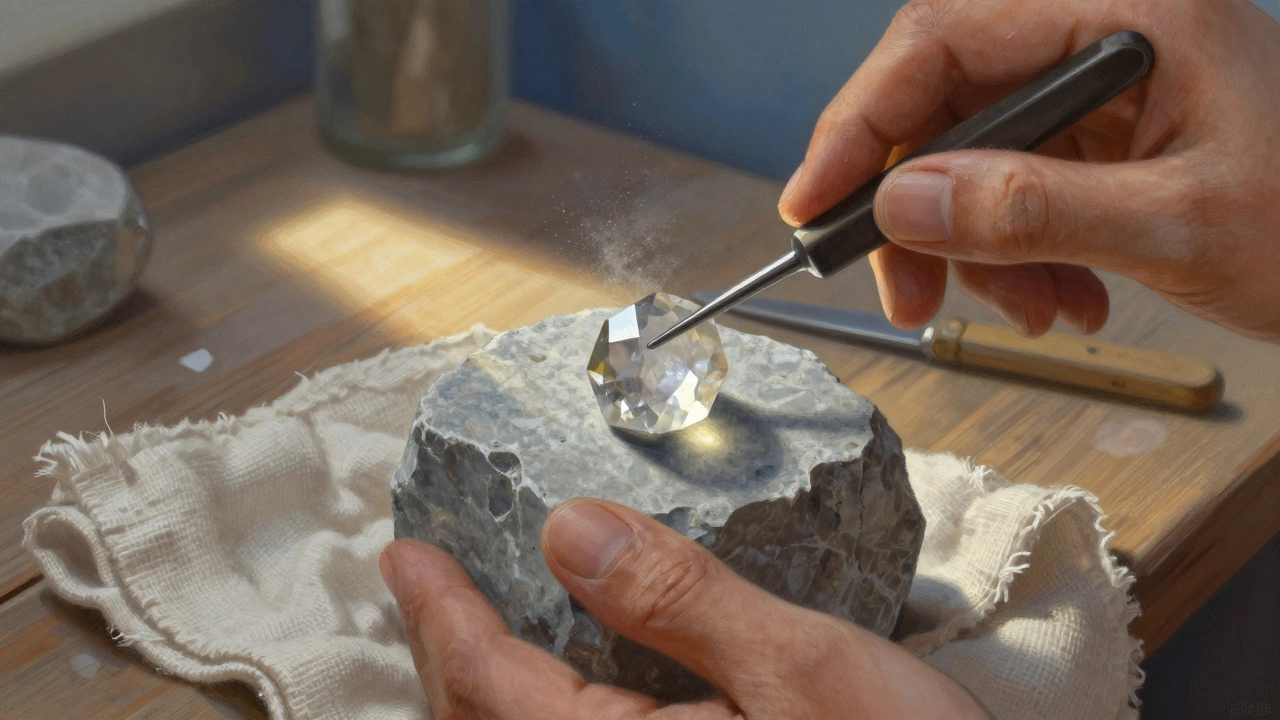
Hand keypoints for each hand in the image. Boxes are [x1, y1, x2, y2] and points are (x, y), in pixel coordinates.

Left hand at [380, 498, 991, 718]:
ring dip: (480, 693)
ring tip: (472, 629)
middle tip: (426, 585)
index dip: (439, 611)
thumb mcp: (803, 669)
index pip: (487, 683)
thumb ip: (679, 597)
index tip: (406, 554)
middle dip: (444, 654)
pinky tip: (558, 688)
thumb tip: (569, 530)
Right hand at [778, 0, 1279, 341]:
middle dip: (915, 208)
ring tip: (1026, 312)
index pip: (942, 38)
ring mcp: (1099, 85)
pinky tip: (1059, 298)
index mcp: (1126, 9)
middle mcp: (1101, 32)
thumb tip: (902, 200)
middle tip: (903, 289)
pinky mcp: (1100, 135)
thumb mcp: (1178, 225)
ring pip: (969, 155)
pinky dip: (1013, 254)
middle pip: (944, 101)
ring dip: (971, 249)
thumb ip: (1033, 208)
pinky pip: (1012, 188)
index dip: (860, 121)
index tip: (813, 203)